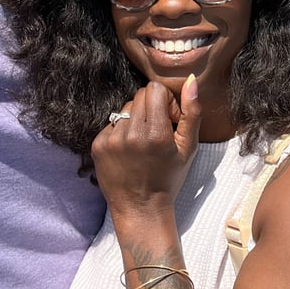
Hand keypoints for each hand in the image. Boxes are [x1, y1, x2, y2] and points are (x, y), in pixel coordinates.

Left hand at [92, 75, 200, 227]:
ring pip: (126, 108)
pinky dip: (122, 132)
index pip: (154, 89)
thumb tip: (190, 79)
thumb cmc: (169, 178)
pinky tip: (129, 151)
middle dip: (151, 107)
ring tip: (142, 143)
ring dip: (136, 119)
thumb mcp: (188, 147)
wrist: (140, 208)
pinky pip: (113, 123)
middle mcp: (130, 134)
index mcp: (155, 133)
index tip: (169, 121)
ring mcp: (111, 140)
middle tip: (157, 131)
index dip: (166, 101)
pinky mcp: (98, 145)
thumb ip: (192, 112)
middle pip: (140, 95)